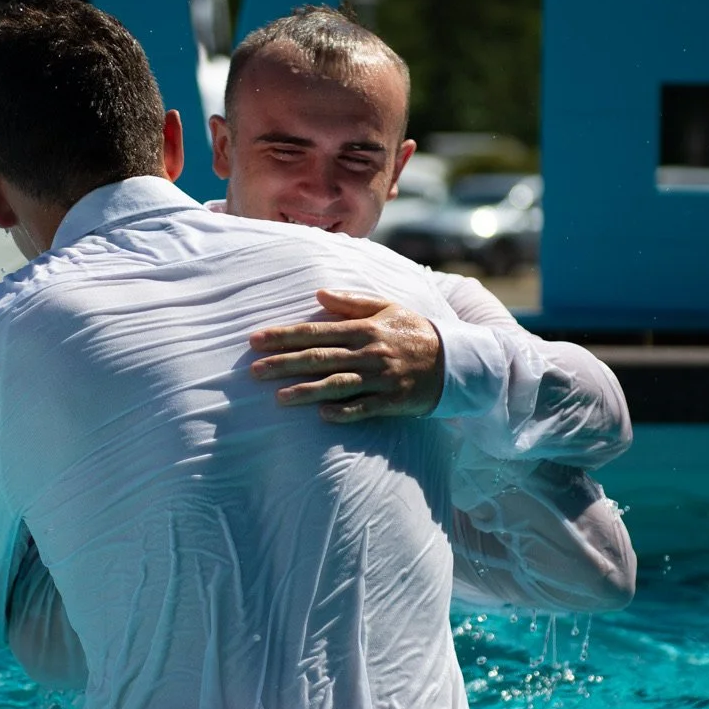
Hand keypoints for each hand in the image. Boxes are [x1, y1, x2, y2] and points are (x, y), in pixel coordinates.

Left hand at [249, 290, 444, 420]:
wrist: (455, 359)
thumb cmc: (413, 331)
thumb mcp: (386, 308)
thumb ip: (351, 301)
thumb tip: (318, 293)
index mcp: (364, 328)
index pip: (316, 331)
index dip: (284, 336)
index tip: (256, 340)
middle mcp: (369, 352)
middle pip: (319, 358)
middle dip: (284, 363)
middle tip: (254, 370)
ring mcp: (381, 378)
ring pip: (337, 384)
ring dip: (307, 391)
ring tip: (278, 397)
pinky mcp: (392, 400)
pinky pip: (365, 407)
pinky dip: (344, 411)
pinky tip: (322, 415)